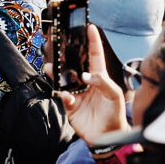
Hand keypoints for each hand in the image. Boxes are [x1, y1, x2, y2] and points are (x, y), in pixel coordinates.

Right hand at [55, 24, 126, 144]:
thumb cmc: (115, 113)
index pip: (95, 55)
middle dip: (66, 55)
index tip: (90, 27)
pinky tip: (68, 96)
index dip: (93, 41)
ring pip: (63, 80)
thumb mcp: (114, 95)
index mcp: (99, 77)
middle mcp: (86, 83)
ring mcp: (77, 94)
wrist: (108, 136)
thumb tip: (85, 75)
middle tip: (59, 45)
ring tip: (50, 67)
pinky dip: (64, 96)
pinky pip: (64, 98)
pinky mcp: (70, 107)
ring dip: (56, 73)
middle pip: (73, 65)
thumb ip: (102, 82)